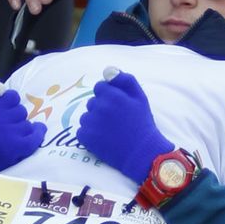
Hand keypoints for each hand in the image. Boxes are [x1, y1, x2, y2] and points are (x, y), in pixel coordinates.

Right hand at [0, 81, 44, 181]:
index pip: (12, 96)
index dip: (12, 103)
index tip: (7, 111)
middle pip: (21, 111)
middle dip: (17, 118)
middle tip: (8, 127)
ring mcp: (6, 135)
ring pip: (28, 124)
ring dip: (24, 129)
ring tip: (13, 136)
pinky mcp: (16, 147)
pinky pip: (35, 135)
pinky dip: (38, 134)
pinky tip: (35, 135)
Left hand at [75, 70, 170, 185]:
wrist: (142, 153)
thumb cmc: (142, 124)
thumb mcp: (140, 97)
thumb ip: (125, 80)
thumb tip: (107, 70)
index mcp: (113, 95)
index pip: (100, 87)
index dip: (108, 96)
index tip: (117, 107)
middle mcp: (99, 106)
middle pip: (92, 102)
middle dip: (102, 108)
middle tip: (116, 121)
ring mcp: (91, 122)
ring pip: (86, 116)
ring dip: (95, 121)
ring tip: (110, 131)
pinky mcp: (85, 137)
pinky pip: (82, 131)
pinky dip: (90, 135)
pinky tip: (103, 139)